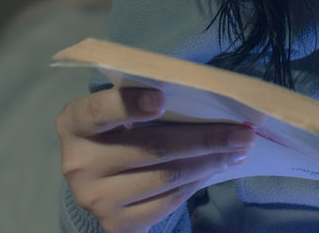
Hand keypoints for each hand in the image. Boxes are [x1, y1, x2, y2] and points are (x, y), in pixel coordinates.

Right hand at [56, 87, 254, 232]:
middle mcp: (78, 163)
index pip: (100, 111)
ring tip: (238, 150)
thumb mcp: (123, 105)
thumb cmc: (120, 126)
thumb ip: (151, 98)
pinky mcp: (115, 224)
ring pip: (167, 177)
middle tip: (243, 132)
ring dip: (210, 162)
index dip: (131, 104)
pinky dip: (197, 183)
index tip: (162, 98)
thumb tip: (213, 99)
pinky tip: (215, 168)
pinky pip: (168, 202)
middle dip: (206, 138)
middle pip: (153, 148)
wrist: (97, 175)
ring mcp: (94, 198)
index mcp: (75, 122)